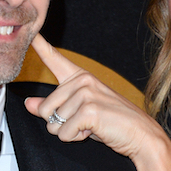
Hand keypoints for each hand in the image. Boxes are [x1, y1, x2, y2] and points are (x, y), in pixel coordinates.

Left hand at [24, 35, 163, 161]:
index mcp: (80, 77)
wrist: (142, 135)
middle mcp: (82, 81)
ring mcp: (86, 93)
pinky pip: (64, 133)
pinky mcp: (89, 110)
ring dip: (68, 132)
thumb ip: (53, 107)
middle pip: (45, 109)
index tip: (30, 31)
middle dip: (58, 124)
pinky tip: (93, 131)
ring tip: (91, 126)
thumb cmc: (112, 123)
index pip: (54, 58)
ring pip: (53, 123)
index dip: (39, 45)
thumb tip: (29, 104)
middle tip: (83, 122)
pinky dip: (75, 138)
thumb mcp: (79, 112)